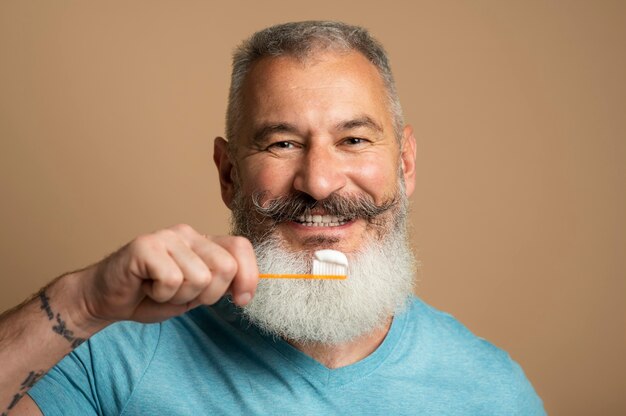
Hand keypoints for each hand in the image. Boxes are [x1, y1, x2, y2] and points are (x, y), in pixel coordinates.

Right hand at [77, 224, 258, 324]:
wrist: (106, 299)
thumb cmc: (151, 296)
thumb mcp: (195, 294)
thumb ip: (220, 285)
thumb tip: (246, 289)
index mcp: (204, 243)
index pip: (241, 248)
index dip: (249, 276)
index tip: (241, 300)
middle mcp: (188, 233)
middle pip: (226, 266)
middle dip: (209, 294)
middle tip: (183, 295)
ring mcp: (167, 237)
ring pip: (199, 277)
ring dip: (180, 296)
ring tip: (161, 290)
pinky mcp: (145, 245)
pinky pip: (172, 280)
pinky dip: (161, 295)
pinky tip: (147, 287)